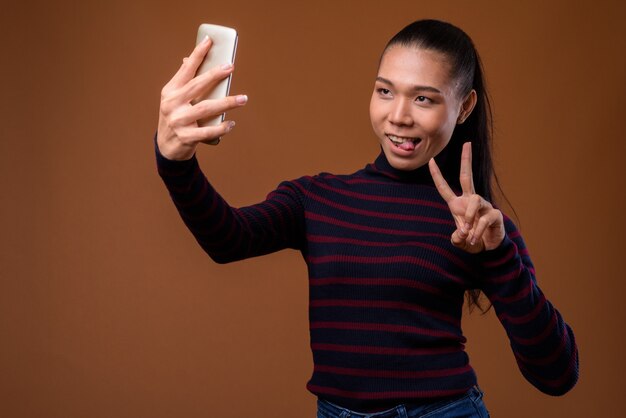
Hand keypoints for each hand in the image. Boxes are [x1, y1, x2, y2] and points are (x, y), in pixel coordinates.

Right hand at [157, 36, 247, 160]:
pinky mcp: (186, 137)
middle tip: (231, 67)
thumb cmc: (176, 118)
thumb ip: (184, 83)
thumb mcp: (175, 99)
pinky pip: (208, 131)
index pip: (185, 69)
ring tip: (243, 99)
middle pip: (197, 86)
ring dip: (227, 103)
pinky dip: (222, 128)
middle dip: (215, 75)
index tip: (209, 41)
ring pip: (206, 108)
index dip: (197, 54)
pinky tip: (232, 123)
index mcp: (170, 91)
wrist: (166, 147)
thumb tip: (188, 59)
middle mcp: (172, 104)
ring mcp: (178, 121)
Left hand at [428, 142, 504, 252]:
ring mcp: (483, 205)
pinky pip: (484, 219)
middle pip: (467, 176)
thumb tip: (461, 233)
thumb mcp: (459, 240)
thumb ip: (456, 238)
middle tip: (467, 143)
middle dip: (466, 159)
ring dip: (469, 218)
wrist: (489, 248)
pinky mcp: (494, 214)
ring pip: (475, 201)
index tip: (431, 160)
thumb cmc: (472, 240)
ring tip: (468, 233)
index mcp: (457, 205)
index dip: (437, 175)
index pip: (444, 187)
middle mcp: (470, 201)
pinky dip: (477, 231)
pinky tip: (476, 239)